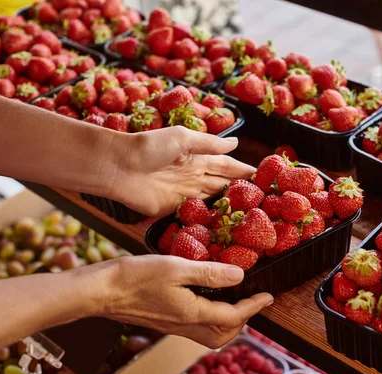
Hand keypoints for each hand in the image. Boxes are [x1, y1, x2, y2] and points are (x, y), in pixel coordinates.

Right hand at [99, 255, 273, 348]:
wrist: (101, 291)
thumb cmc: (135, 277)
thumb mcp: (176, 267)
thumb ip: (209, 273)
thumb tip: (239, 276)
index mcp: (192, 313)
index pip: (233, 316)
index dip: (254, 306)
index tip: (268, 296)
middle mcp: (185, 325)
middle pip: (224, 335)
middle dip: (243, 321)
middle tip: (253, 301)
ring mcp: (174, 326)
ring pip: (210, 335)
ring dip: (228, 323)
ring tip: (235, 302)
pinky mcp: (166, 322)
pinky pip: (196, 328)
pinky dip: (211, 319)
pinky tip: (209, 300)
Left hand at [106, 126, 254, 216]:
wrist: (118, 167)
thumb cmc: (149, 147)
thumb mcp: (183, 138)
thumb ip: (209, 143)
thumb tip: (236, 143)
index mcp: (198, 157)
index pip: (227, 165)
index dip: (244, 171)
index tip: (263, 178)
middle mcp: (194, 176)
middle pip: (222, 185)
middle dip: (241, 192)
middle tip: (263, 202)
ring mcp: (184, 194)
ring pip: (212, 202)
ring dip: (228, 207)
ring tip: (251, 217)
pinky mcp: (173, 210)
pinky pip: (195, 216)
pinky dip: (209, 221)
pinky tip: (223, 228)